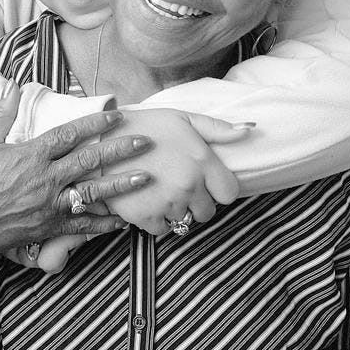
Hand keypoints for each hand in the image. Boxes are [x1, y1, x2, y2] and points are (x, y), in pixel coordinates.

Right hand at [0, 83, 152, 273]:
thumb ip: (1, 115)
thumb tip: (12, 86)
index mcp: (31, 156)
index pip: (69, 134)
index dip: (95, 123)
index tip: (116, 115)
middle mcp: (46, 179)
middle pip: (90, 160)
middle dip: (119, 150)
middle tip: (144, 141)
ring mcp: (51, 204)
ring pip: (94, 192)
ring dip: (121, 184)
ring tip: (146, 176)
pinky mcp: (52, 226)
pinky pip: (84, 224)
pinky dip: (105, 223)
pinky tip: (124, 219)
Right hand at [99, 108, 251, 234]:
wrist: (99, 140)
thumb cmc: (144, 126)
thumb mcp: (183, 118)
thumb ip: (218, 128)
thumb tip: (250, 130)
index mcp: (202, 160)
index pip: (229, 193)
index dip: (217, 188)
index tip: (203, 180)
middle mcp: (189, 184)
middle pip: (207, 212)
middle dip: (196, 201)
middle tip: (177, 184)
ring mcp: (167, 202)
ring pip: (184, 221)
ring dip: (175, 210)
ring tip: (159, 190)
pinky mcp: (144, 216)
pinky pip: (162, 230)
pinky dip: (156, 220)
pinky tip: (147, 200)